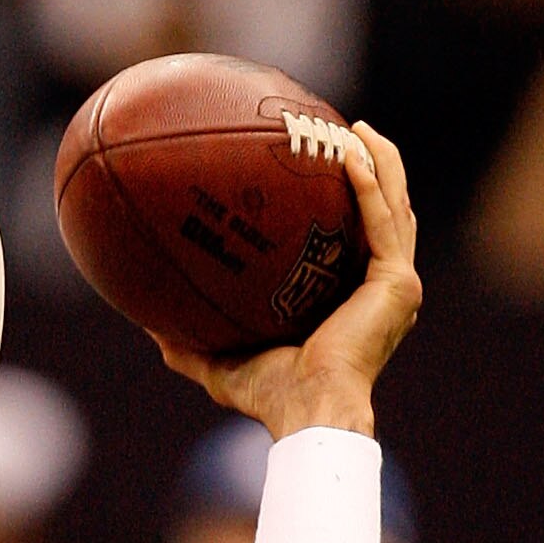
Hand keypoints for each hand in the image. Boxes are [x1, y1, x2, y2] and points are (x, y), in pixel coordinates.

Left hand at [154, 121, 421, 439]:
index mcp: (355, 300)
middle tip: (344, 132)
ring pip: (394, 205)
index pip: (356, 239)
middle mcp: (382, 289)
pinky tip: (350, 152)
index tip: (321, 167)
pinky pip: (384, 220)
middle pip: (384, 212)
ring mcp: (396, 284)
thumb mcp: (221, 364)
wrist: (306, 414)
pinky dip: (370, 184)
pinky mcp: (397, 283)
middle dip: (371, 168)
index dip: (347, 201)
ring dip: (380, 162)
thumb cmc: (271, 397)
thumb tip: (146, 322)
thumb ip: (189, 343)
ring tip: (355, 128)